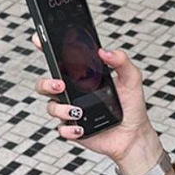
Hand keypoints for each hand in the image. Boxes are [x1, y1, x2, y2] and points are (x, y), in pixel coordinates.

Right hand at [30, 32, 155, 161]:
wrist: (135, 134)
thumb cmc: (131, 106)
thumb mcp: (131, 80)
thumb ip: (122, 61)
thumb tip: (104, 52)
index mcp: (81, 78)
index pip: (59, 61)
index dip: (45, 49)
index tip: (39, 40)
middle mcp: (73, 94)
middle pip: (45, 85)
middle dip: (46, 83)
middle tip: (60, 85)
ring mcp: (71, 112)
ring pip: (52, 107)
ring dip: (60, 109)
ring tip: (77, 112)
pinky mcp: (74, 130)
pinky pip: (62, 130)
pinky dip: (69, 130)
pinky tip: (80, 129)